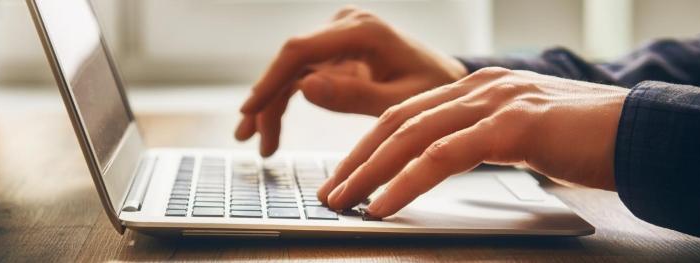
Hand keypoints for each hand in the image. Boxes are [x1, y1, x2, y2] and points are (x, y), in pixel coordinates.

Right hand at [235, 6, 467, 155]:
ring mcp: (338, 36)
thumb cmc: (435, 90)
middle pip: (290, 61)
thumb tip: (305, 88)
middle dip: (266, 100)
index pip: (300, 50)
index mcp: (362, 31)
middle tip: (249, 138)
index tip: (250, 109)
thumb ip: (355, 96)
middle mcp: (345, 26)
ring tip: (259, 143)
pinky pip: (301, 75)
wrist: (450, 81)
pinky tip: (272, 129)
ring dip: (271, 105)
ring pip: (290, 70)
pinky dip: (285, 101)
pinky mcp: (335, 51)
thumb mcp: (400, 102)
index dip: (269, 80)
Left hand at [318, 67, 628, 217]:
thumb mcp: (523, 135)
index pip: (406, 115)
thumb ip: (482, 141)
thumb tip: (440, 167)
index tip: (344, 175)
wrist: (646, 133)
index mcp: (478, 88)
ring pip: (412, 137)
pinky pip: (444, 156)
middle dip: (356, 160)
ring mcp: (495, 102)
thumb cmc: (587, 141)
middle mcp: (480, 87)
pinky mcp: (513, 125)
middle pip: (397, 122)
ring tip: (343, 202)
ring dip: (369, 173)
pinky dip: (407, 183)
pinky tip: (385, 205)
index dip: (368, 146)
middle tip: (329, 192)